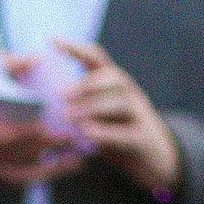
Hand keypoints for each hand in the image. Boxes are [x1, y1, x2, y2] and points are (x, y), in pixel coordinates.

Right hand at [0, 60, 90, 185]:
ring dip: (49, 170)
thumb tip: (36, 59)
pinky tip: (62, 167)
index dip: (23, 134)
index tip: (49, 126)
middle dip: (43, 148)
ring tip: (76, 160)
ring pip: (16, 175)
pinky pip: (16, 180)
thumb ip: (3, 65)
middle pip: (10, 156)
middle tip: (73, 137)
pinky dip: (40, 175)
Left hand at [54, 39, 181, 194]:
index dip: (76, 48)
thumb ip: (80, 109)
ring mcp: (139, 115)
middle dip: (87, 82)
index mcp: (114, 86)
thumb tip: (47, 107)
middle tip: (61, 94)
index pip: (97, 58)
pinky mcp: (143, 139)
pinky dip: (106, 132)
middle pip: (113, 77)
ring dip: (92, 106)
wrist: (156, 162)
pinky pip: (126, 133)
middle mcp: (129, 95)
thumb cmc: (120, 136)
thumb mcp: (100, 118)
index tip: (52, 41)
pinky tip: (87, 134)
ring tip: (68, 116)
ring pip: (120, 102)